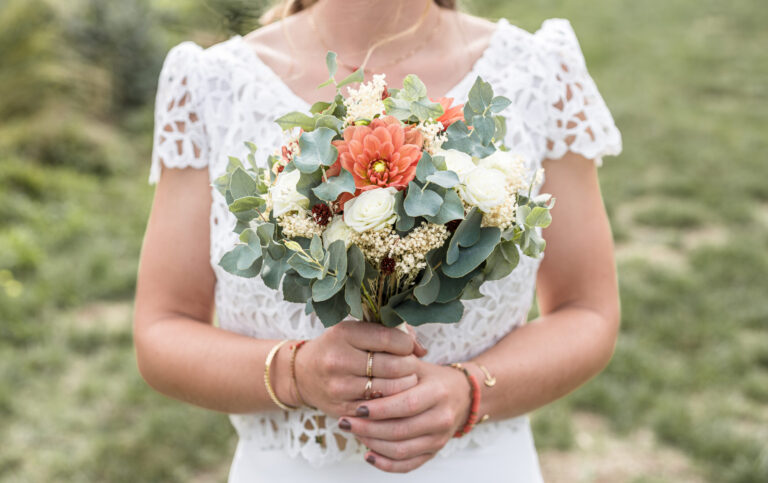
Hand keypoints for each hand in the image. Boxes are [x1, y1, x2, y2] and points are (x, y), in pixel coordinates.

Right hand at [291, 321, 423, 417]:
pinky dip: (392, 402)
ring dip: (405, 385)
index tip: (408, 347)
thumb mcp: (357, 330)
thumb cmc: (340, 347)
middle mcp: (338, 360)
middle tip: (411, 366)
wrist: (304, 373)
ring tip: (406, 379)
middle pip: (393, 366)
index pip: (389, 338)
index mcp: (344, 334)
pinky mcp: (343, 409)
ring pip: (389, 389)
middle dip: (410, 366)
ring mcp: (339, 387)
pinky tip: (393, 395)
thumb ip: (390, 332)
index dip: (407, 344)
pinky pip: (380, 409)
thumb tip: (422, 348)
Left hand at [337, 360, 472, 472]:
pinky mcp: (434, 452)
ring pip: (401, 450)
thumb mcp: (418, 365)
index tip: (357, 408)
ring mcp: (439, 438)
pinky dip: (386, 464)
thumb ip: (395, 366)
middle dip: (368, 429)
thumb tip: (365, 370)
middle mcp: (442, 418)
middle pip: (400, 431)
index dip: (380, 409)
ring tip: (354, 433)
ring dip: (373, 444)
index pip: (406, 404)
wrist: (462, 394)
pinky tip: (368, 454)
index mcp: (438, 392)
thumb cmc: (432, 377)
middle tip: (346, 422)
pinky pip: (408, 465)